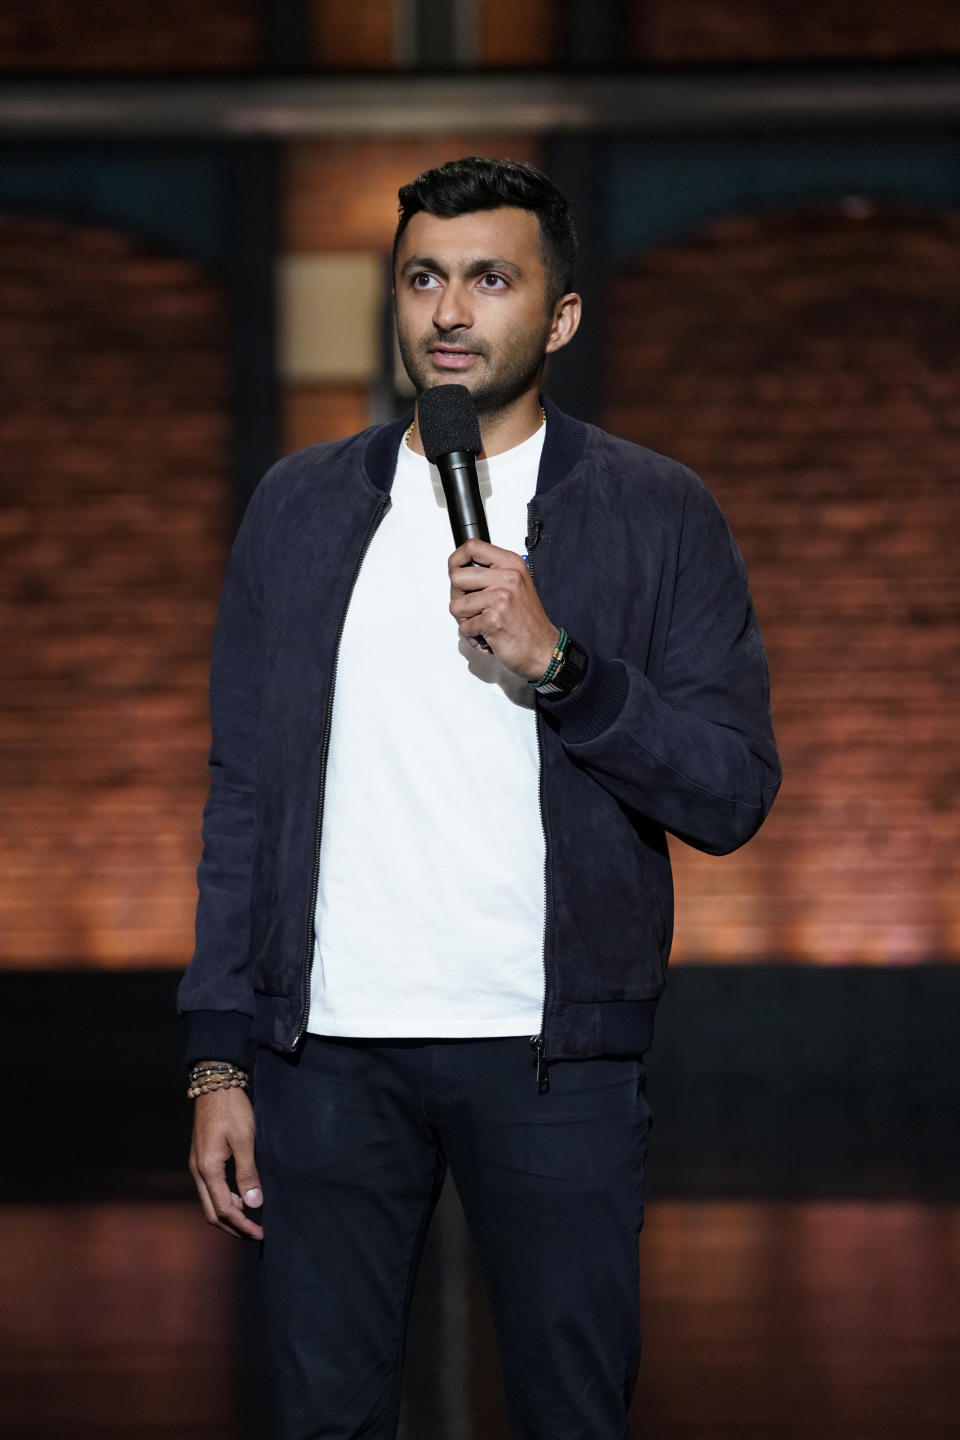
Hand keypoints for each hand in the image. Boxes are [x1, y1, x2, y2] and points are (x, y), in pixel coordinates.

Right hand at [189, 1081, 262, 1240]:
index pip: (224, 1209)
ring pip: (209, 1201)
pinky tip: (241, 1197)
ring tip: (250, 1218)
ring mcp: (197, 1165)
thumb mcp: (244, 1140)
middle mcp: (198, 1171)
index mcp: (208, 1169)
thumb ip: (248, 1173)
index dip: (242, 1225)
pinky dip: (224, 1199)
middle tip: (254, 1233)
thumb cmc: (232, 1109)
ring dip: (228, 1214)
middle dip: (232, 1226)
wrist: (215, 1084)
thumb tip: (254, 1203)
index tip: (259, 1233)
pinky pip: (210, 1189)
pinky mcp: (202, 1158)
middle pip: (212, 1211)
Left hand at [448, 539, 558, 679]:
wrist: (543, 649)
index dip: (456, 560)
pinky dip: (472, 635)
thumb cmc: (528, 621)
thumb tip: (460, 570)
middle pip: (457, 577)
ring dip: (464, 619)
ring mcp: (501, 598)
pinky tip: (486, 634)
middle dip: (457, 596)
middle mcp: (508, 578)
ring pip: (456, 604)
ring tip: (481, 623)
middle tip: (471, 607)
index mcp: (512, 564)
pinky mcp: (493, 620)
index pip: (472, 547)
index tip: (455, 570)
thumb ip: (492, 573)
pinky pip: (464, 626)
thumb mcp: (516, 585)